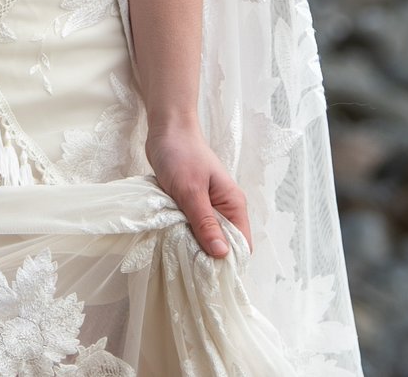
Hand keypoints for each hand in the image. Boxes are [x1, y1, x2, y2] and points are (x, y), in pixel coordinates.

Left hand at [146, 125, 250, 259]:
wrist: (166, 129)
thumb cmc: (180, 155)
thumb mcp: (191, 191)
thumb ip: (205, 222)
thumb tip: (222, 254)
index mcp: (233, 205)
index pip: (242, 245)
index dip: (229, 263)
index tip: (210, 277)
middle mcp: (224, 209)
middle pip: (224, 245)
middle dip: (209, 258)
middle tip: (190, 270)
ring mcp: (208, 208)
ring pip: (206, 238)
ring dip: (193, 247)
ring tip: (178, 258)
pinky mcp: (192, 205)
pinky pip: (192, 228)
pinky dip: (183, 235)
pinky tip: (171, 241)